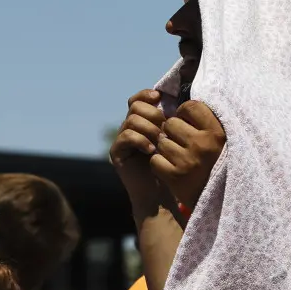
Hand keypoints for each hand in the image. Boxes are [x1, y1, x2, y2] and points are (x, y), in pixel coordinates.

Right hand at [110, 90, 171, 214]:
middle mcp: (128, 129)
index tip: (160, 97)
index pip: (138, 100)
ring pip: (132, 120)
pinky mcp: (116, 153)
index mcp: (141, 123)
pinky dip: (141, 140)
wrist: (160, 194)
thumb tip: (174, 100)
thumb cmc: (171, 167)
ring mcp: (121, 141)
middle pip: (135, 106)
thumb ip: (171, 122)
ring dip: (149, 128)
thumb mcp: (174, 140)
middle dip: (152, 114)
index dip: (146, 95)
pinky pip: (126, 136)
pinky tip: (152, 150)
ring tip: (160, 141)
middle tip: (165, 128)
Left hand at [149, 100, 225, 212]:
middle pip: (171, 124)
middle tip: (181, 143)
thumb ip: (206, 121)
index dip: (184, 112)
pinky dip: (160, 164)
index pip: (190, 107)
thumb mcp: (221, 141)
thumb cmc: (218, 164)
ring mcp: (188, 161)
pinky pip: (156, 160)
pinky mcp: (175, 176)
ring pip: (161, 142)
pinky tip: (172, 169)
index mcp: (217, 132)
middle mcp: (203, 144)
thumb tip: (184, 100)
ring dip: (166, 149)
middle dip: (172, 132)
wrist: (219, 201)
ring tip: (178, 158)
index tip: (187, 121)